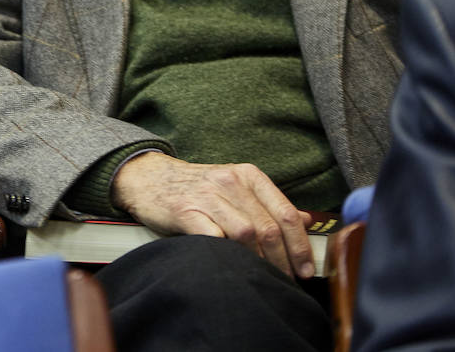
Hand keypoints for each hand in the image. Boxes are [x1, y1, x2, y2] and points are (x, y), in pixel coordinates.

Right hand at [111, 152, 315, 278]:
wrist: (148, 177)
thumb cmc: (196, 187)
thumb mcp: (234, 186)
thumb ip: (268, 203)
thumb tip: (306, 220)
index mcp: (248, 175)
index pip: (285, 213)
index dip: (300, 245)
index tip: (307, 268)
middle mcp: (230, 181)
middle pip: (267, 227)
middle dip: (283, 260)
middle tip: (287, 279)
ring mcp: (206, 195)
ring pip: (245, 233)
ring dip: (258, 260)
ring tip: (262, 275)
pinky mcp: (184, 210)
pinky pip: (214, 237)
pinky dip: (228, 254)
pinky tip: (233, 266)